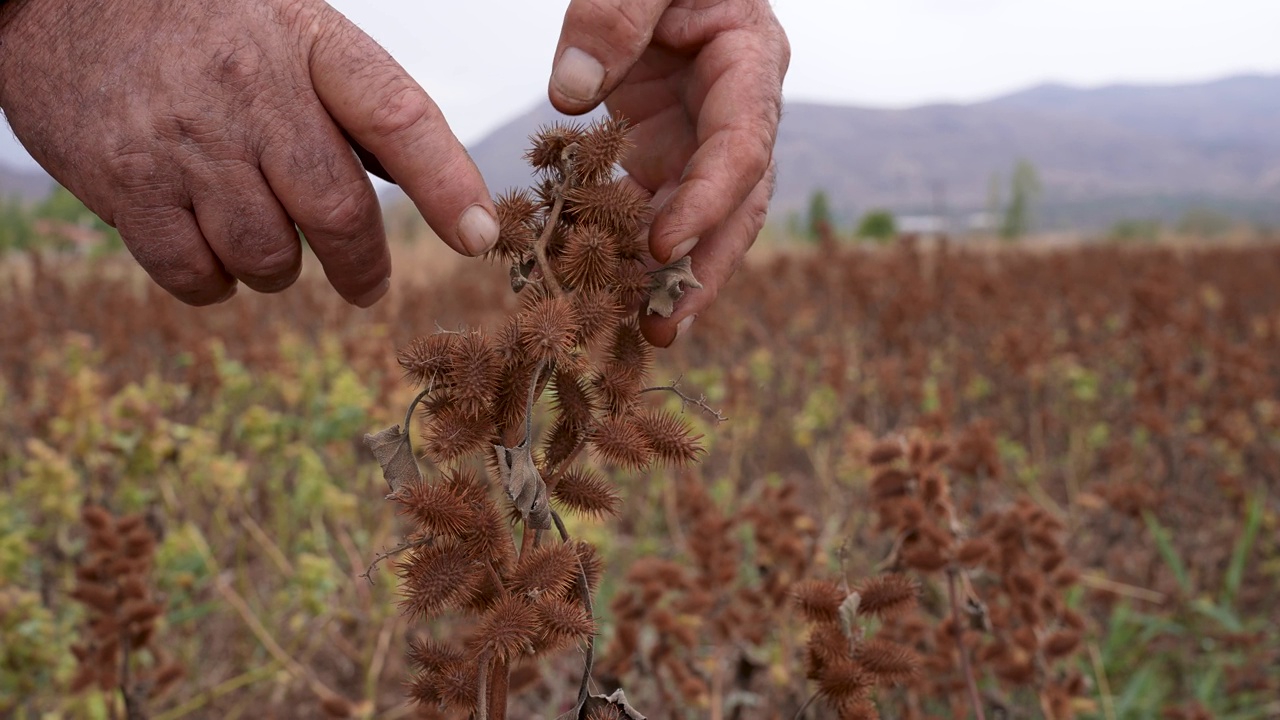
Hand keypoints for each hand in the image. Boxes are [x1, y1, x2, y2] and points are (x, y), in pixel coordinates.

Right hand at [0, 0, 498, 305]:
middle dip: (363, 266)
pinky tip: (210, 248)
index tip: (480, 237)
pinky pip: (196, 274)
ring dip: (280, 270)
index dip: (448, 184)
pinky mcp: (126, 182)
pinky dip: (216, 282)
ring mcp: (185, 140)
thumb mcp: (287, 31)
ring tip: (266, 241)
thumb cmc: (202, 24)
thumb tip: (423, 188)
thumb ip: (345, 104)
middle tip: (367, 284)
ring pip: (269, 255)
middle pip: (338, 212)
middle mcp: (250, 89)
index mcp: (307, 42)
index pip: (397, 116)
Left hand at [547, 0, 788, 345]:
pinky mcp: (663, 149)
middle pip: (736, 205)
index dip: (706, 201)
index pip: (741, 146)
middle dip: (703, 269)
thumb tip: (570, 93)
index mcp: (749, 62)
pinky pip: (653, 208)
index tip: (660, 245)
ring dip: (670, 278)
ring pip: (699, 221)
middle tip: (665, 327)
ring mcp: (701, 136)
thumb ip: (612, 15)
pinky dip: (630, 252)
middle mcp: (737, 111)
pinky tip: (602, 290)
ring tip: (636, 332)